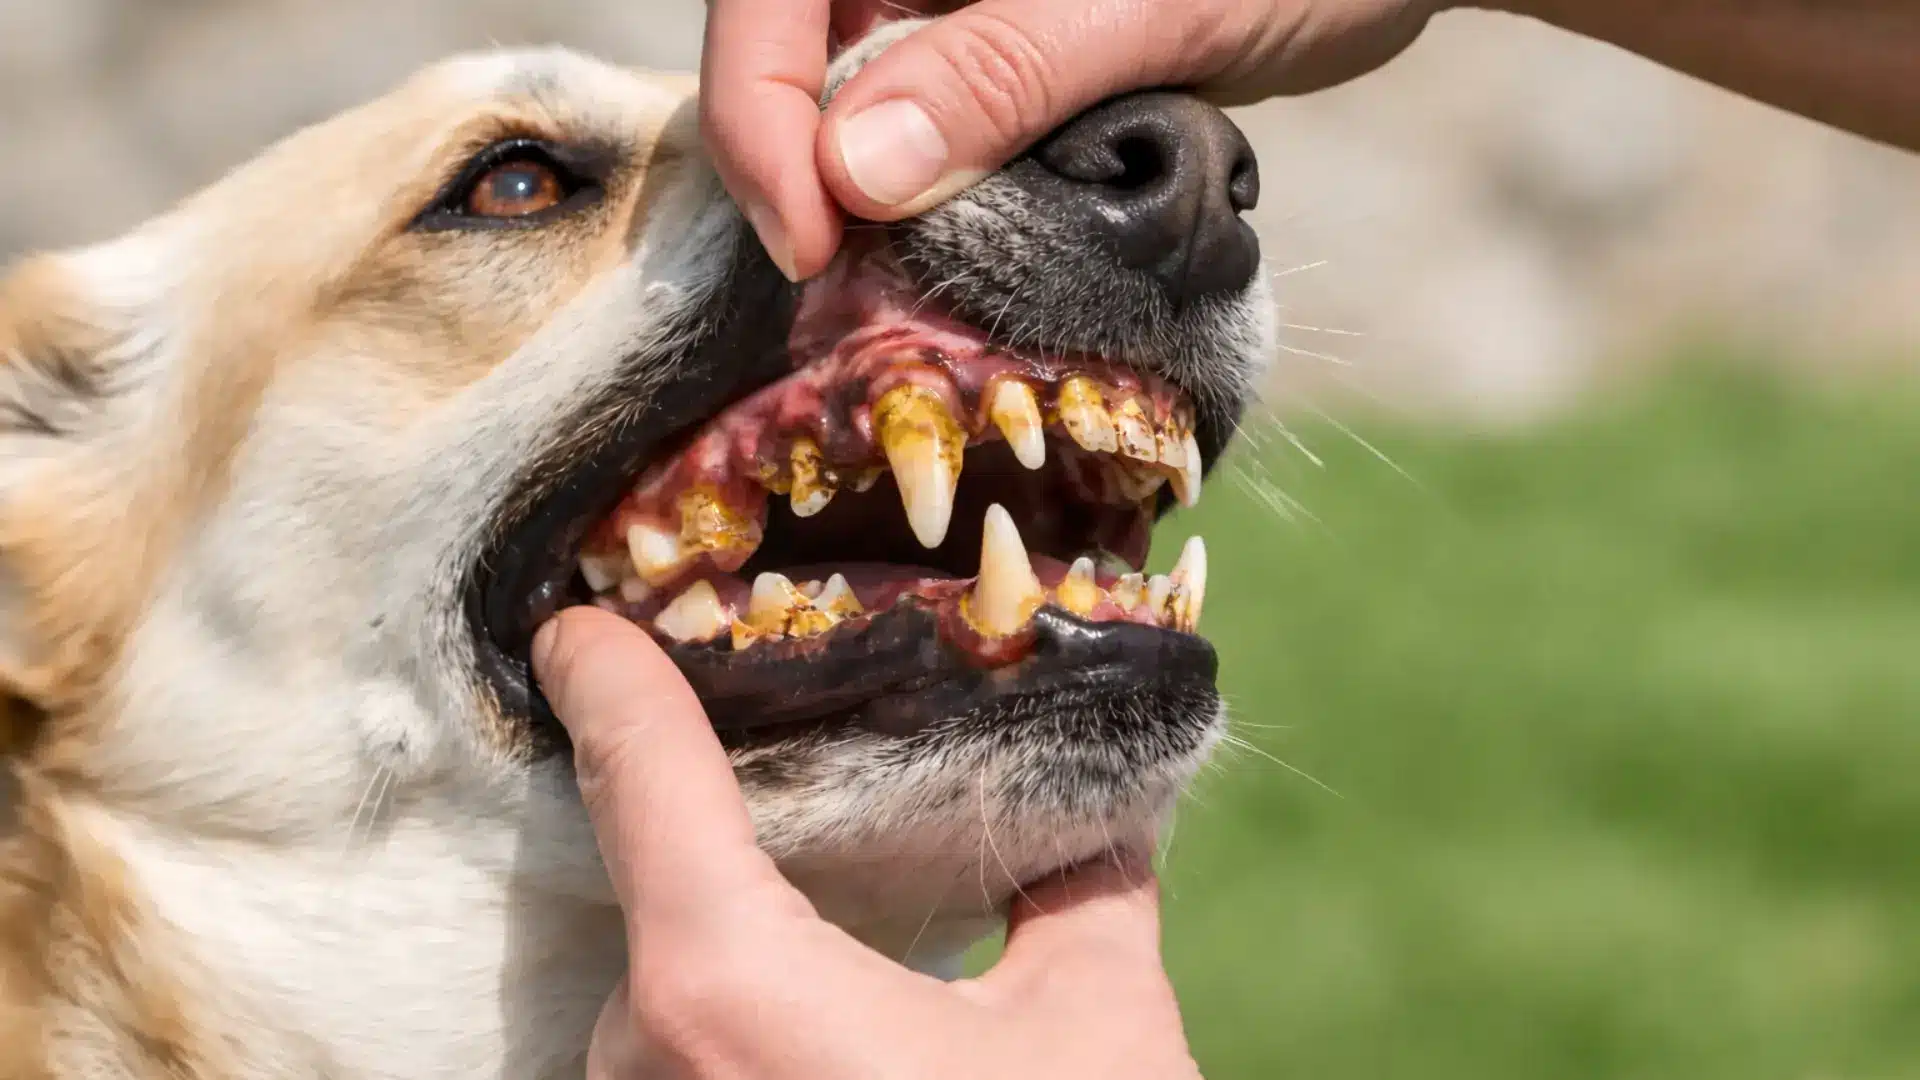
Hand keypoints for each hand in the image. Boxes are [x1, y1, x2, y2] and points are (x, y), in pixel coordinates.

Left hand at [532, 606, 1203, 1078]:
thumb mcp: (1100, 1032)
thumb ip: (1088, 891)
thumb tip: (1106, 809)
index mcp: (735, 992)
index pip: (648, 786)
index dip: (614, 686)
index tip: (578, 628)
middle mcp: (646, 1071)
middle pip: (661, 909)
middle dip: (729, 859)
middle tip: (809, 807)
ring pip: (665, 1012)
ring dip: (734, 973)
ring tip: (846, 968)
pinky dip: (727, 1041)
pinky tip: (825, 1050)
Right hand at [699, 0, 1448, 279]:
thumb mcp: (1139, 8)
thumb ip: (996, 75)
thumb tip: (853, 171)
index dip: (759, 113)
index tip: (810, 239)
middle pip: (793, 53)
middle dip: (799, 168)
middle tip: (836, 288)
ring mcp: (957, 2)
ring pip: (854, 102)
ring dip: (858, 196)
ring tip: (884, 290)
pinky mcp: (1003, 56)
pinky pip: (928, 129)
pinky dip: (926, 197)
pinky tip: (948, 257)